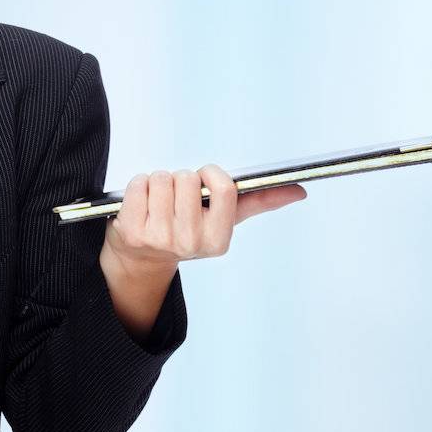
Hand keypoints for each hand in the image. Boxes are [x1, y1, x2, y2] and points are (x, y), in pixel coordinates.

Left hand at [102, 165, 306, 276]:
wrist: (142, 258)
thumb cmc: (187, 230)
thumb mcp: (224, 220)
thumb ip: (259, 202)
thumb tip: (299, 191)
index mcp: (218, 240)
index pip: (224, 188)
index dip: (211, 173)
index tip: (205, 177)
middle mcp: (190, 243)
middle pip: (187, 178)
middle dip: (180, 179)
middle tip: (176, 198)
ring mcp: (159, 239)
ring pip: (161, 178)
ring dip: (158, 181)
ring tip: (158, 202)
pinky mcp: (131, 232)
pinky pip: (138, 185)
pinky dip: (138, 186)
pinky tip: (141, 204)